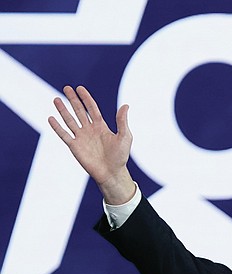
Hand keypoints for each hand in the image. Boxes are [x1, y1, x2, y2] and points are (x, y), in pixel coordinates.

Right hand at [48, 85, 135, 204]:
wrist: (111, 172)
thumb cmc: (120, 156)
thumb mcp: (124, 136)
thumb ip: (122, 121)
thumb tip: (125, 105)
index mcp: (101, 126)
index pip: (91, 108)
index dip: (86, 98)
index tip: (80, 88)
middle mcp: (89, 130)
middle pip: (79, 111)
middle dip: (73, 100)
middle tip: (66, 88)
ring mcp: (81, 137)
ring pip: (69, 120)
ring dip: (63, 110)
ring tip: (56, 99)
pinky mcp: (74, 146)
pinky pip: (64, 135)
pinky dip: (57, 127)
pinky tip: (51, 118)